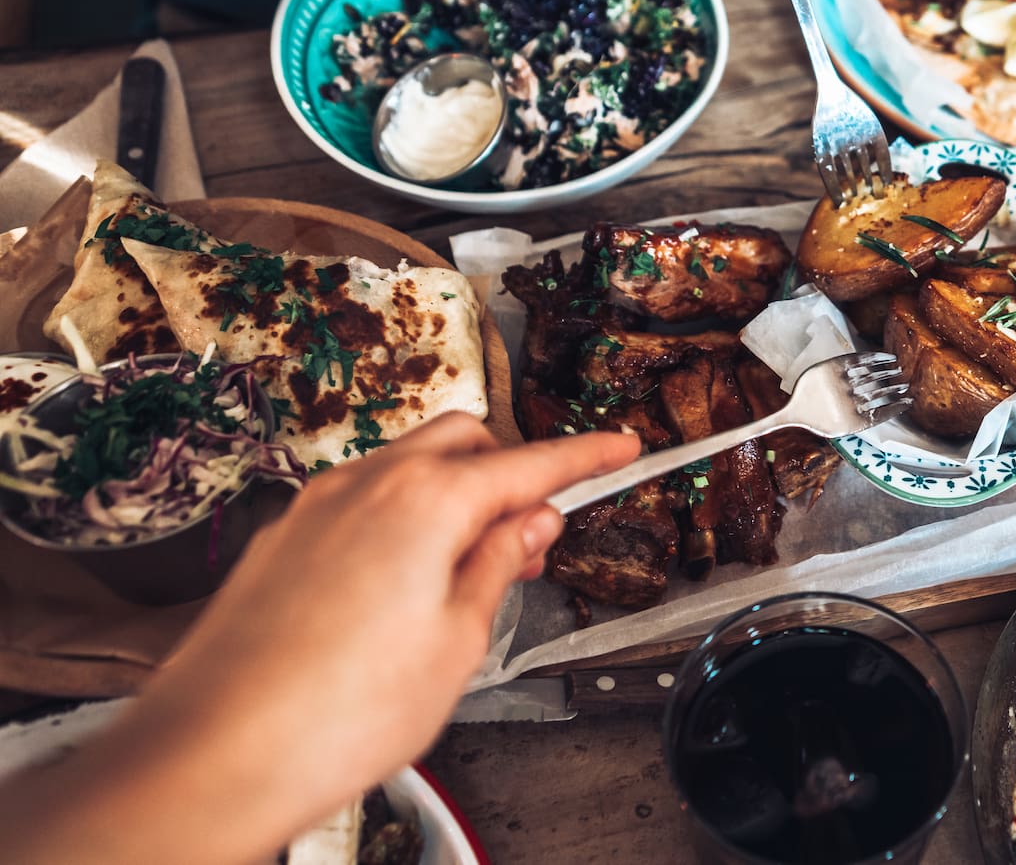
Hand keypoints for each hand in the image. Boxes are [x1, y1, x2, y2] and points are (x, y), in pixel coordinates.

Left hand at [0, 415, 639, 864]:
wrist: (214, 756)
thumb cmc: (335, 713)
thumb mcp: (457, 644)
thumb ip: (498, 568)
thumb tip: (529, 526)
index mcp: (425, 501)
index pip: (529, 463)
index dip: (583, 458)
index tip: (620, 448)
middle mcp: (366, 485)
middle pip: (462, 441)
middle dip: (509, 468)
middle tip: (539, 530)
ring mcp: (315, 508)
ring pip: (407, 466)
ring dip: (453, 495)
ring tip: (475, 570)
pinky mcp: (282, 540)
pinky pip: (361, 501)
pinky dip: (402, 519)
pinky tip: (410, 584)